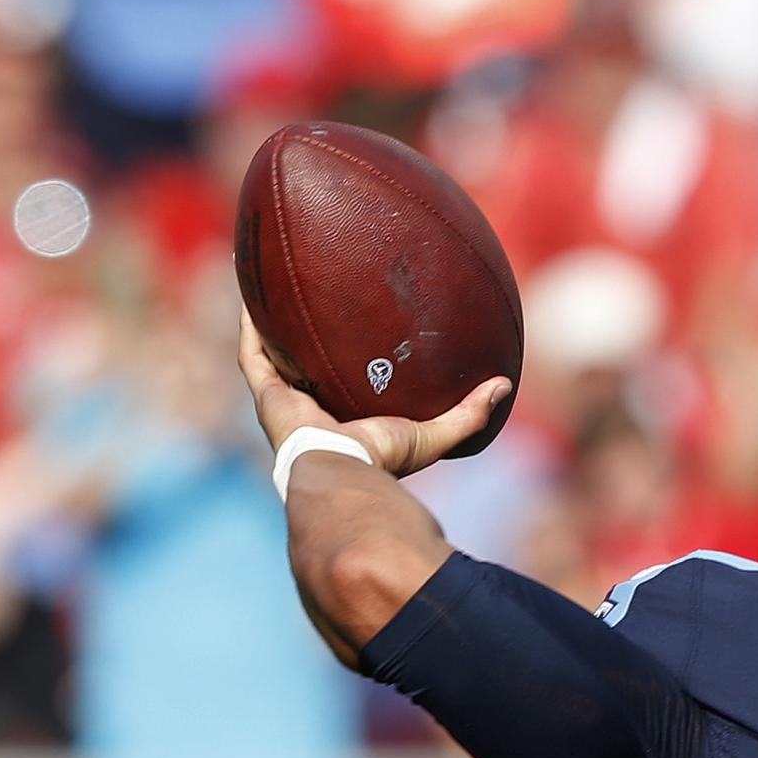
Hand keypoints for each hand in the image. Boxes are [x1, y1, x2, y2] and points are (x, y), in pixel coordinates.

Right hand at [237, 311, 511, 476]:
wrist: (342, 472)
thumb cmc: (384, 460)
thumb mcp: (434, 434)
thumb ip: (469, 414)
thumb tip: (505, 385)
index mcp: (342, 419)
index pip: (341, 383)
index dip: (344, 357)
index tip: (354, 329)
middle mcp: (309, 408)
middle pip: (304, 364)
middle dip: (305, 335)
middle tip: (313, 298)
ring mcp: (283, 401)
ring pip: (273, 354)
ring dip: (273, 323)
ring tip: (275, 285)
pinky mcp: (266, 394)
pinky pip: (252, 352)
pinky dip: (251, 325)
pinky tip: (253, 293)